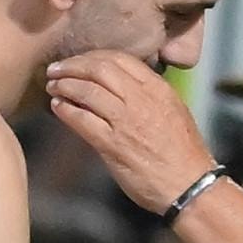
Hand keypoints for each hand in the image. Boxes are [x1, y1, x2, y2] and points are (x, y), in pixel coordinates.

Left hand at [46, 50, 215, 213]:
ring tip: (53, 86)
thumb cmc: (183, 153)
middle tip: (57, 69)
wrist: (189, 186)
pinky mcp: (112, 145)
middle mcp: (141, 100)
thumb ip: (149, 95)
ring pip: (87, 90)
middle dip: (73, 65)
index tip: (80, 61)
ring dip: (64, 85)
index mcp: (158, 89)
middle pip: (99, 69)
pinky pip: (82, 120)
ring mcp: (125, 121)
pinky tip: (57, 107)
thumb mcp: (173, 111)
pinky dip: (65, 110)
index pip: (120, 59)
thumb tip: (122, 86)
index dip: (94, 56)